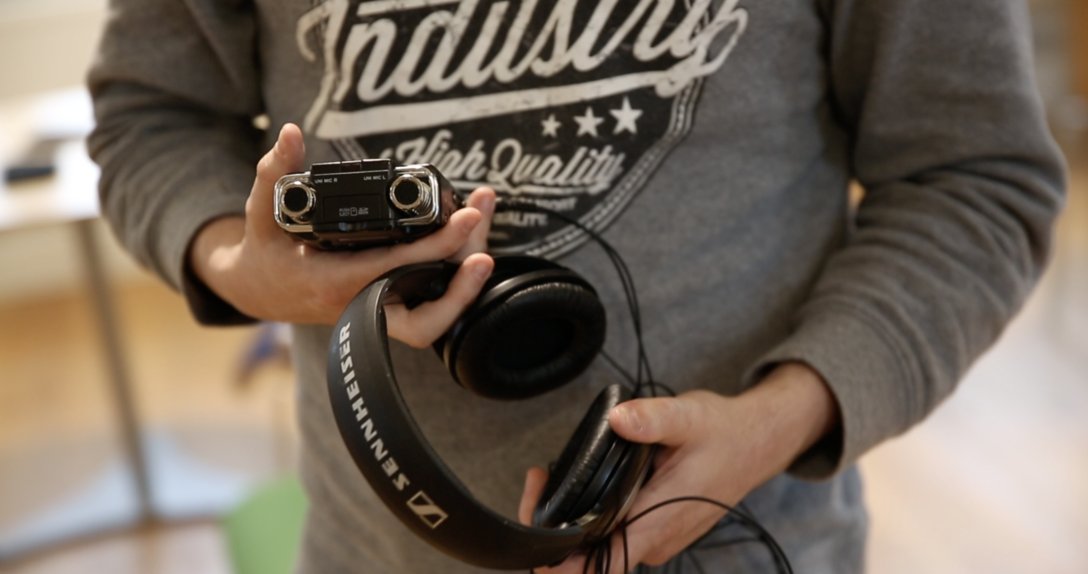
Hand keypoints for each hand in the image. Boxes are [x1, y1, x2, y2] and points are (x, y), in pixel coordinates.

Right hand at [190, 123, 496, 345]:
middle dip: (466, 274)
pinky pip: (433, 306)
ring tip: (481, 218)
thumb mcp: (261, 212)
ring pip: (438, 314)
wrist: (262, 291)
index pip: (396, 269)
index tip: (467, 218)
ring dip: (467, 276)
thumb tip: (290, 133)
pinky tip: (470, 240)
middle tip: (482, 218)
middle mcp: (361, 306)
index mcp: (333, 283)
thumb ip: (274, 172)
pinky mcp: (390, 309)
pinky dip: (456, 280)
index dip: (438, 247)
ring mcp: (379, 313)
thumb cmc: (266, 253)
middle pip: (431, 312)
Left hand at [518, 362, 839, 572]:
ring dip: (568, 526)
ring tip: (544, 481)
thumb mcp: (689, 415)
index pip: (602, 561)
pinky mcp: (653, 532)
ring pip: (599, 551)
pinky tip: (574, 489)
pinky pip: (612, 538)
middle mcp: (656, 540)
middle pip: (591, 560)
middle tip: (536, 482)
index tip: (538, 528)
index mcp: (659, 519)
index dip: (562, 558)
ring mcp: (655, 540)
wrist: (755, 443)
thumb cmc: (723, 433)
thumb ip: (653, 418)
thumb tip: (620, 419)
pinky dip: (587, 520)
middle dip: (553, 532)